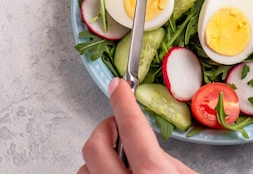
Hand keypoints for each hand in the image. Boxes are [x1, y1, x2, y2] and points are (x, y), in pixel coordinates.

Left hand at [78, 78, 197, 173]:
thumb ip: (168, 161)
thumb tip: (149, 148)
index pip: (131, 127)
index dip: (122, 101)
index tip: (118, 86)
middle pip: (94, 146)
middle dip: (105, 130)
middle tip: (118, 127)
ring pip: (84, 169)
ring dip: (98, 159)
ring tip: (117, 160)